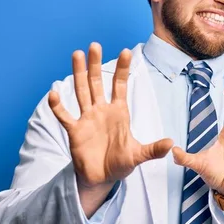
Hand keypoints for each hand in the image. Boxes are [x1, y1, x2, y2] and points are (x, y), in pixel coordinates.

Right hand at [49, 43, 172, 214]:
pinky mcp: (75, 131)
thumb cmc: (120, 164)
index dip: (122, 69)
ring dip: (78, 74)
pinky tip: (53, 94)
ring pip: (82, 91)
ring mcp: (87, 118)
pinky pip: (65, 116)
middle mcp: (101, 111)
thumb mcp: (138, 155)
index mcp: (118, 112)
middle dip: (96, 64)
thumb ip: (153, 149)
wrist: (102, 179)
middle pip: (97, 82)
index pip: (120, 86)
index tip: (127, 51)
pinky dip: (58, 106)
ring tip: (76, 55)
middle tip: (95, 45)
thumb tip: (171, 143)